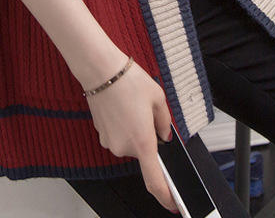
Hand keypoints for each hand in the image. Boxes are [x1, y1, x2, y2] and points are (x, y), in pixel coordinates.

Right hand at [85, 57, 178, 212]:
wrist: (100, 70)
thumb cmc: (128, 80)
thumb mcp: (158, 97)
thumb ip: (165, 121)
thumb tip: (165, 134)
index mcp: (142, 142)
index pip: (155, 181)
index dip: (166, 196)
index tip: (174, 203)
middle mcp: (124, 147)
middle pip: (143, 153)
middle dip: (149, 137)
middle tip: (147, 112)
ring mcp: (110, 142)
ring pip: (131, 143)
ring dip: (136, 130)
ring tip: (133, 105)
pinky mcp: (101, 134)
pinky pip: (119, 135)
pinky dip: (124, 125)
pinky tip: (123, 106)